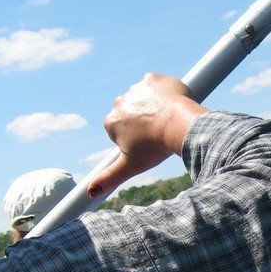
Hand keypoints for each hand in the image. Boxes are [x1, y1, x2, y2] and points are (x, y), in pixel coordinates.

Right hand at [88, 73, 206, 197]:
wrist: (180, 126)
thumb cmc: (155, 148)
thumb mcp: (130, 166)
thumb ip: (109, 178)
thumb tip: (90, 192)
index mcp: (111, 121)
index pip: (121, 132)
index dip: (136, 140)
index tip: (147, 144)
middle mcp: (119, 102)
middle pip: (132, 115)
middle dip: (144, 123)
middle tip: (159, 134)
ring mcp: (136, 88)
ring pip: (146, 101)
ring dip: (154, 108)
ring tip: (168, 121)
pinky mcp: (153, 79)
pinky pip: (158, 87)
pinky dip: (164, 94)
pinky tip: (172, 106)